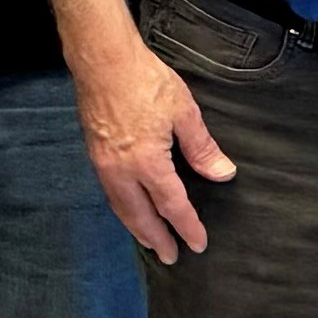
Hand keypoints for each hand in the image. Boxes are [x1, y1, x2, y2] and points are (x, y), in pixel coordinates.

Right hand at [67, 42, 236, 261]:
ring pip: (121, 208)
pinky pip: (111, 193)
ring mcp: (103, 164)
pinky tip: (131, 210)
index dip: (187, 227)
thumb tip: (223, 173)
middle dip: (157, 239)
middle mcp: (121, 171)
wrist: (102, 59)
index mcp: (147, 163)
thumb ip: (203, 148)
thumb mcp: (183, 112)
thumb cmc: (143, 80)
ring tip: (151, 241)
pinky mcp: (94, 154)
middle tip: (171, 257)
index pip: (172, 206)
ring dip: (137, 228)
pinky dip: (123, 210)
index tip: (198, 244)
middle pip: (141, 217)